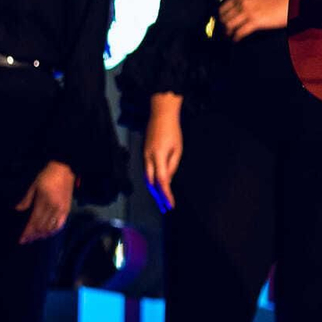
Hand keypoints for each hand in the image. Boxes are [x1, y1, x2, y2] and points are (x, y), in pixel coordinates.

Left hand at [15, 161, 74, 244]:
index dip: (27, 232)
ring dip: (42, 235)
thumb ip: (26, 199)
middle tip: (26, 240)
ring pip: (51, 228)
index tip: (22, 239)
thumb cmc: (47, 176)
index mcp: (44, 201)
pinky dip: (53, 231)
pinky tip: (48, 233)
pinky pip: (60, 224)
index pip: (34, 221)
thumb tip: (18, 209)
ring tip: (35, 238)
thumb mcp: (34, 185)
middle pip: (42, 227)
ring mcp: (61, 209)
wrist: (64, 169)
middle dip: (33, 235)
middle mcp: (54, 207)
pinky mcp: (67, 209)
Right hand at [144, 92, 182, 212]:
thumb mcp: (177, 149)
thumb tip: (168, 181)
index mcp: (159, 157)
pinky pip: (147, 170)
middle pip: (151, 182)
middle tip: (164, 206)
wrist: (160, 114)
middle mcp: (148, 158)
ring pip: (147, 177)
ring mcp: (144, 155)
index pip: (162, 181)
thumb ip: (172, 166)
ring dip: (154, 189)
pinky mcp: (144, 153)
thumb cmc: (172, 131)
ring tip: (162, 199)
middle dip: (157, 196)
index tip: (170, 204)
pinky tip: (157, 185)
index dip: (166, 194)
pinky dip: (152, 180)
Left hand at [217, 0, 288, 42]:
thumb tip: (236, 13)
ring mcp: (248, 12)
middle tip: (225, 32)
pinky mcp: (254, 21)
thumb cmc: (275, 1)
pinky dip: (236, 38)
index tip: (221, 23)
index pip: (223, 7)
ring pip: (229, 25)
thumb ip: (245, 3)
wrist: (288, 3)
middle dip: (223, 27)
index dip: (221, 17)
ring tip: (230, 37)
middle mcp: (243, 3)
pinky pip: (240, 32)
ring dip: (228, 33)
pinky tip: (236, 39)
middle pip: (224, 18)